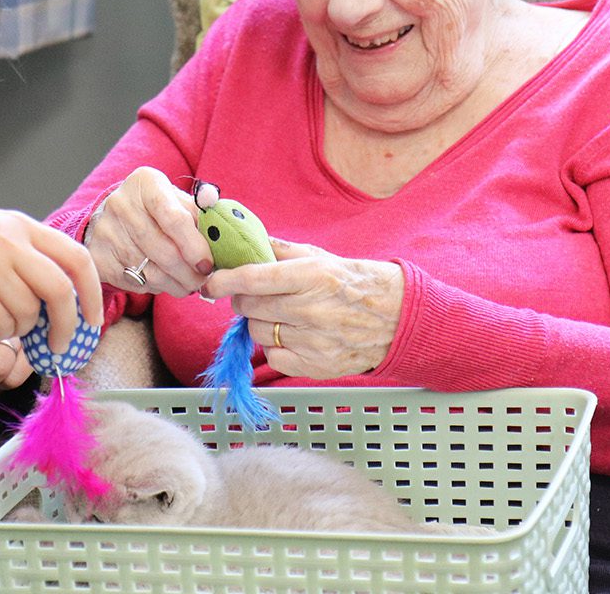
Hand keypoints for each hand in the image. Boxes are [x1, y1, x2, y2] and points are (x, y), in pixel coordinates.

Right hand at [0, 203, 103, 354]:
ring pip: (29, 313)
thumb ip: (24, 252)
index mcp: (21, 226)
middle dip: (68, 324)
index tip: (91, 319)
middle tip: (60, 344)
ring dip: (20, 328)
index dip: (92, 293)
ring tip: (0, 322)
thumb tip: (62, 292)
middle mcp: (11, 243)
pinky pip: (2, 324)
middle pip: (62, 290)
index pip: (76, 258)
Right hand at [84, 167, 213, 296]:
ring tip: (190, 284)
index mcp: (145, 183)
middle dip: (189, 272)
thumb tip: (223, 225)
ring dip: (177, 284)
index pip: (173, 217)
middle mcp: (121, 204)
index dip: (194, 245)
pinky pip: (136, 282)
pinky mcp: (98, 258)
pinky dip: (158, 288)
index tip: (208, 263)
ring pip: (151, 271)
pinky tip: (167, 282)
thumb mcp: (177, 200)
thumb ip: (201, 213)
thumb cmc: (157, 210)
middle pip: (164, 250)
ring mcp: (106, 232)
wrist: (112, 219)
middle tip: (204, 280)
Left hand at [200, 238, 404, 377]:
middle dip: (243, 300)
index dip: (224, 281)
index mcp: (313, 276)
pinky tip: (292, 335)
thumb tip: (243, 242)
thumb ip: (280, 251)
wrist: (398, 318)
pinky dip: (275, 347)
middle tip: (254, 295)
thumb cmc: (356, 282)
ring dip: (259, 323)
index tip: (211, 282)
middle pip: (249, 308)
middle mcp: (312, 310)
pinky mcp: (316, 366)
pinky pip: (273, 357)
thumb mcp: (321, 257)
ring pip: (258, 333)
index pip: (253, 279)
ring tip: (280, 314)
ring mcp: (314, 342)